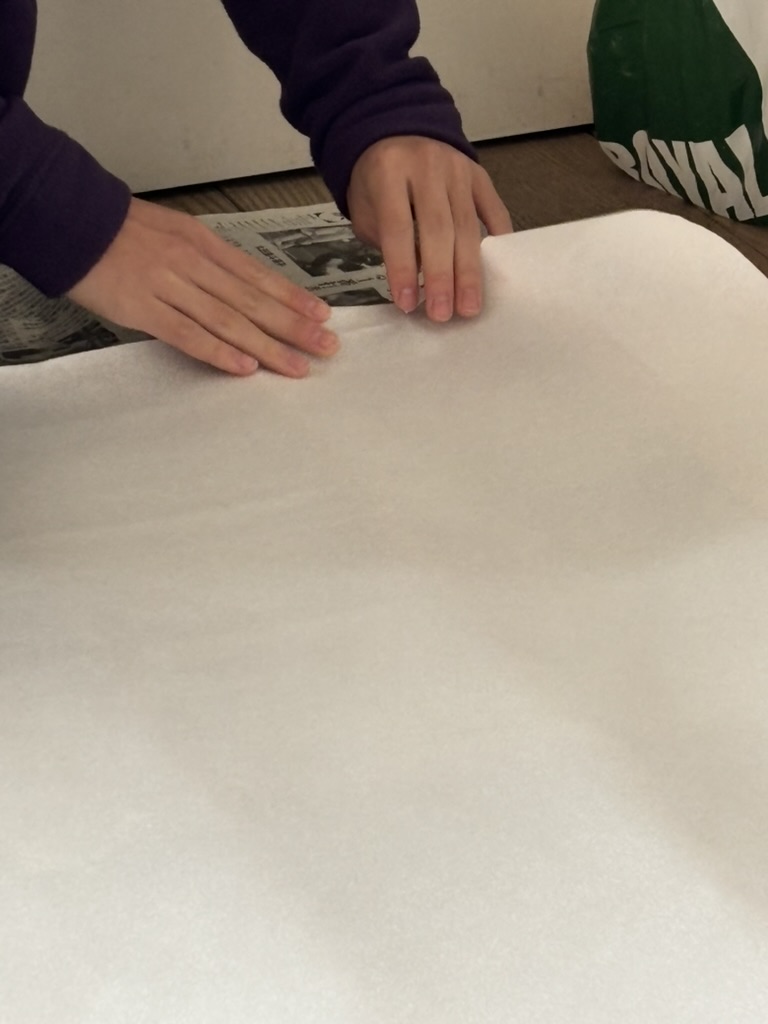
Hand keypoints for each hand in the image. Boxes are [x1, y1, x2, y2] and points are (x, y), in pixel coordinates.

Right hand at [68, 198, 338, 376]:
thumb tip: (243, 286)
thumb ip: (210, 260)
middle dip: (294, 326)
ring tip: (298, 365)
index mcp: (205, 244)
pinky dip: (218, 352)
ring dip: (268, 346)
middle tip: (326, 346)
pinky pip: (188, 335)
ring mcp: (170, 287)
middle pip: (253, 301)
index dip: (293, 297)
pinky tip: (245, 367)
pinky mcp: (144, 310)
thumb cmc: (124, 231)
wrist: (73, 222)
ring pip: (229, 321)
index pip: (258, 275)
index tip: (322, 315)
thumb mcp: (177, 233)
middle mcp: (195, 265)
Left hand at [347, 136, 512, 321]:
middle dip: (442, 277)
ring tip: (469, 307)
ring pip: (466, 226)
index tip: (408, 305)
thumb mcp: (366, 208)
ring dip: (468, 271)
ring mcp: (457, 168)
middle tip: (444, 315)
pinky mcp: (479, 173)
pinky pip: (493, 210)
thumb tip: (416, 285)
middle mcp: (427, 167)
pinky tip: (496, 271)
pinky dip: (497, 240)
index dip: (402, 269)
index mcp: (389, 172)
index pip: (398, 227)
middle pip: (438, 229)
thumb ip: (387, 241)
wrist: (395, 128)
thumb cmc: (377, 181)